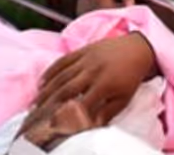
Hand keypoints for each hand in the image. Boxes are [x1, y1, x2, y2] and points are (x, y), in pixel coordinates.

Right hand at [29, 33, 158, 130]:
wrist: (138, 48)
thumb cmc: (131, 77)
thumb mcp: (124, 98)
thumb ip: (107, 112)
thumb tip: (92, 126)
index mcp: (104, 85)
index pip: (81, 105)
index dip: (67, 115)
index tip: (54, 125)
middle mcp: (92, 72)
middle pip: (65, 90)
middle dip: (49, 104)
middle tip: (36, 114)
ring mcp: (86, 59)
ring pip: (61, 76)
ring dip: (46, 90)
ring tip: (35, 102)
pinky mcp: (83, 50)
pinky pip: (63, 61)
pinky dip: (51, 71)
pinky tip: (41, 81)